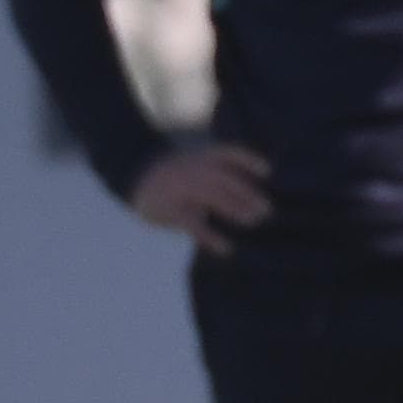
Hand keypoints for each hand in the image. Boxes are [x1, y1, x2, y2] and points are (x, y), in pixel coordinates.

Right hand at [127, 144, 272, 256]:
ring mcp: (180, 188)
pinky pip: (193, 223)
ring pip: (212, 195)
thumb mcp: (195, 163)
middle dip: (247, 193)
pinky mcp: (169, 209)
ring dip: (235, 208)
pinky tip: (226, 248)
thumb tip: (252, 195)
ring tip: (253, 221)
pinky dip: (211, 236)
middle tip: (267, 209)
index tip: (267, 171)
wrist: (134, 176)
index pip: (228, 153)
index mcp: (201, 157)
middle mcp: (192, 169)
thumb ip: (219, 173)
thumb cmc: (174, 174)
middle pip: (224, 178)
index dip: (248, 160)